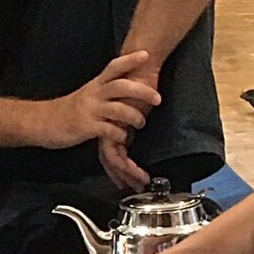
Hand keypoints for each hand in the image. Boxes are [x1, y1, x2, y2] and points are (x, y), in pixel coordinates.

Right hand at [38, 51, 160, 150]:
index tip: (146, 54)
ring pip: (117, 109)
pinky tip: (123, 137)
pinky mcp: (85, 127)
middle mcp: (93, 95)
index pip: (114, 68)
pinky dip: (119, 134)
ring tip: (141, 123)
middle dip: (141, 91)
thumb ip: (107, 90)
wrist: (41, 122)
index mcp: (95, 85)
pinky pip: (107, 129)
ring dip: (134, 116)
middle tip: (158, 98)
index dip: (130, 60)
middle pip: (120, 86)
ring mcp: (89, 111)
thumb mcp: (89, 95)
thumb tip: (131, 83)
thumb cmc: (69, 110)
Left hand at [97, 55, 159, 191]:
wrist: (138, 65)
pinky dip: (128, 166)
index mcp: (111, 120)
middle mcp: (108, 125)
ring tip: (140, 184)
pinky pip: (119, 153)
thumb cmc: (140, 79)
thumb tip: (144, 126)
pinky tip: (139, 173)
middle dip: (120, 176)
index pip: (110, 149)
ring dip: (127, 174)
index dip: (116, 166)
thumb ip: (137, 115)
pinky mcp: (117, 126)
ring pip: (113, 158)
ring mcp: (111, 126)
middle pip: (108, 158)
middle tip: (130, 188)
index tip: (125, 180)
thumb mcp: (139, 101)